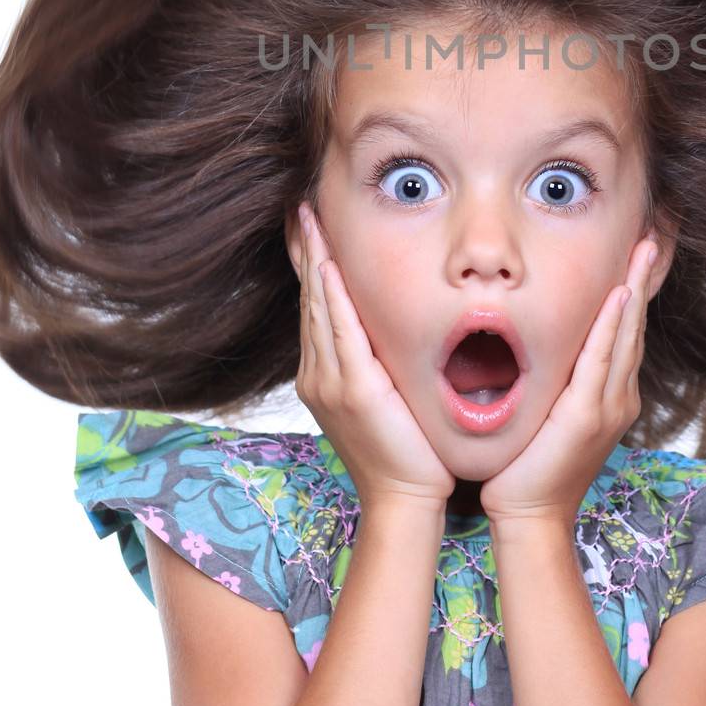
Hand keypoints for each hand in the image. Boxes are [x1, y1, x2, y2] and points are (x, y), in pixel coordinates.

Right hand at [294, 201, 454, 512]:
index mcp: (324, 374)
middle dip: (304, 249)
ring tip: (306, 218)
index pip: (316, 304)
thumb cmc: (407, 451)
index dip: (310, 261)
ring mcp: (330, 381)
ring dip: (313, 259)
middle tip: (298, 205)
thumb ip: (378, 359)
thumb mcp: (385, 396)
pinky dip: (332, 293)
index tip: (305, 222)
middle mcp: (318, 373)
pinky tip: (329, 263)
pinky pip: (339, 330)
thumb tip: (387, 323)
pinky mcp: (353, 389)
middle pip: (310, 297)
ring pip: (320, 306)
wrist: (405, 500)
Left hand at [478, 235, 658, 527]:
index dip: (632, 292)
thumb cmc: (529, 467)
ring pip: (624, 335)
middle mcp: (618, 397)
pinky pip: (602, 357)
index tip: (636, 254)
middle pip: (633, 326)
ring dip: (634, 289)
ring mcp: (609, 406)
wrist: (529, 515)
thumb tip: (538, 343)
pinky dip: (612, 324)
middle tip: (651, 238)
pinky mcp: (588, 414)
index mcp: (609, 396)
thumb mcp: (548, 413)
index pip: (624, 333)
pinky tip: (619, 295)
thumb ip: (554, 380)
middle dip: (642, 280)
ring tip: (644, 251)